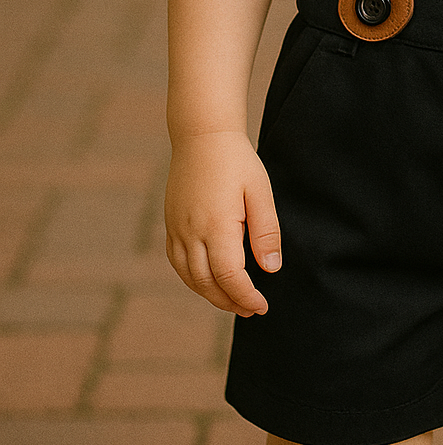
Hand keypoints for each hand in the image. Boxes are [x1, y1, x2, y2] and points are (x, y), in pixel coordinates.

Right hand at [165, 131, 281, 315]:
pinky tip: (208, 280)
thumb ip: (266, 231)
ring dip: (210, 294)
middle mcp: (190, 232)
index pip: (229, 277)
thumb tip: (271, 269)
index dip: (246, 297)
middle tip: (250, 310)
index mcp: (215, 226)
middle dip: (229, 302)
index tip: (262, 307)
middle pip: (206, 284)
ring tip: (233, 300)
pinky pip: (177, 262)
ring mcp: (176, 229)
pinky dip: (192, 279)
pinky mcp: (170, 223)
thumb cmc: (236, 161)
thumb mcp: (260, 191)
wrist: (202, 135)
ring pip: (189, 277)